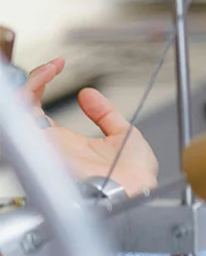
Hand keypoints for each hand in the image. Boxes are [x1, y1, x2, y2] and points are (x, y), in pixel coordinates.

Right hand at [21, 58, 158, 195]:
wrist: (138, 190)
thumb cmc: (134, 176)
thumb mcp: (123, 134)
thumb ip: (105, 114)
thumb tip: (88, 95)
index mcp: (66, 143)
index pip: (37, 110)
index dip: (42, 85)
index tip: (59, 65)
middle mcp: (50, 146)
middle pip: (21, 110)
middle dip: (32, 80)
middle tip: (52, 64)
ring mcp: (46, 148)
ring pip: (17, 113)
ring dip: (29, 85)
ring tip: (49, 69)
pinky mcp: (44, 149)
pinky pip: (24, 121)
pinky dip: (29, 94)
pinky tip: (44, 78)